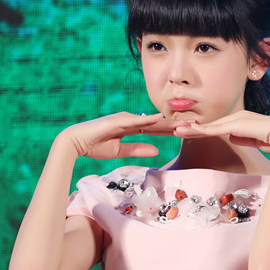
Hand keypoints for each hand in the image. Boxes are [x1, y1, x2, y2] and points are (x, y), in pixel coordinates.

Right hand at [60, 112, 177, 159]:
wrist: (74, 142)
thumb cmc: (95, 146)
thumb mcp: (120, 150)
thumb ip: (138, 149)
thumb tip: (158, 151)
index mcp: (131, 127)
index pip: (155, 128)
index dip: (171, 129)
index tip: (187, 130)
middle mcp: (129, 120)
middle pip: (157, 122)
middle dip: (175, 123)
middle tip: (195, 123)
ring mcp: (123, 119)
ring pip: (150, 120)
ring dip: (167, 121)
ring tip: (184, 122)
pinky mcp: (116, 121)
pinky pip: (135, 120)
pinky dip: (148, 119)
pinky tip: (160, 118)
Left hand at [172, 110, 269, 151]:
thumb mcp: (255, 140)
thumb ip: (242, 138)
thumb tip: (231, 138)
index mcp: (241, 121)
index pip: (217, 127)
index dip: (202, 129)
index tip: (188, 131)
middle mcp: (236, 117)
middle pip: (210, 124)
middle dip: (192, 127)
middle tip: (175, 128)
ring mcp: (236, 119)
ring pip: (209, 126)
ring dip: (191, 128)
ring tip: (174, 130)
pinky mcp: (236, 125)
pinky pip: (215, 129)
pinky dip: (201, 130)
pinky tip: (188, 130)